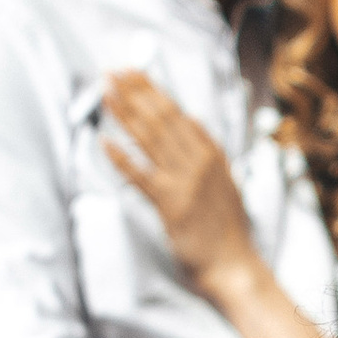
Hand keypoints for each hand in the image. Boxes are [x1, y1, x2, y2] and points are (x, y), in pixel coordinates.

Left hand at [102, 69, 257, 294]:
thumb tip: (192, 119)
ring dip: (124, 112)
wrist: (234, 265)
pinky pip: (140, 175)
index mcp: (211, 154)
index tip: (131, 72)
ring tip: (104, 92)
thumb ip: (208, 150)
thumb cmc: (227, 228)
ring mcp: (184, 182)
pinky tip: (103, 141)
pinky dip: (121, 157)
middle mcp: (198, 162)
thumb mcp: (226, 180)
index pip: (176, 112)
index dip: (151, 89)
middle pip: (160, 118)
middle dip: (133, 92)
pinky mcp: (171, 205)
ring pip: (149, 138)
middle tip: (110, 72)